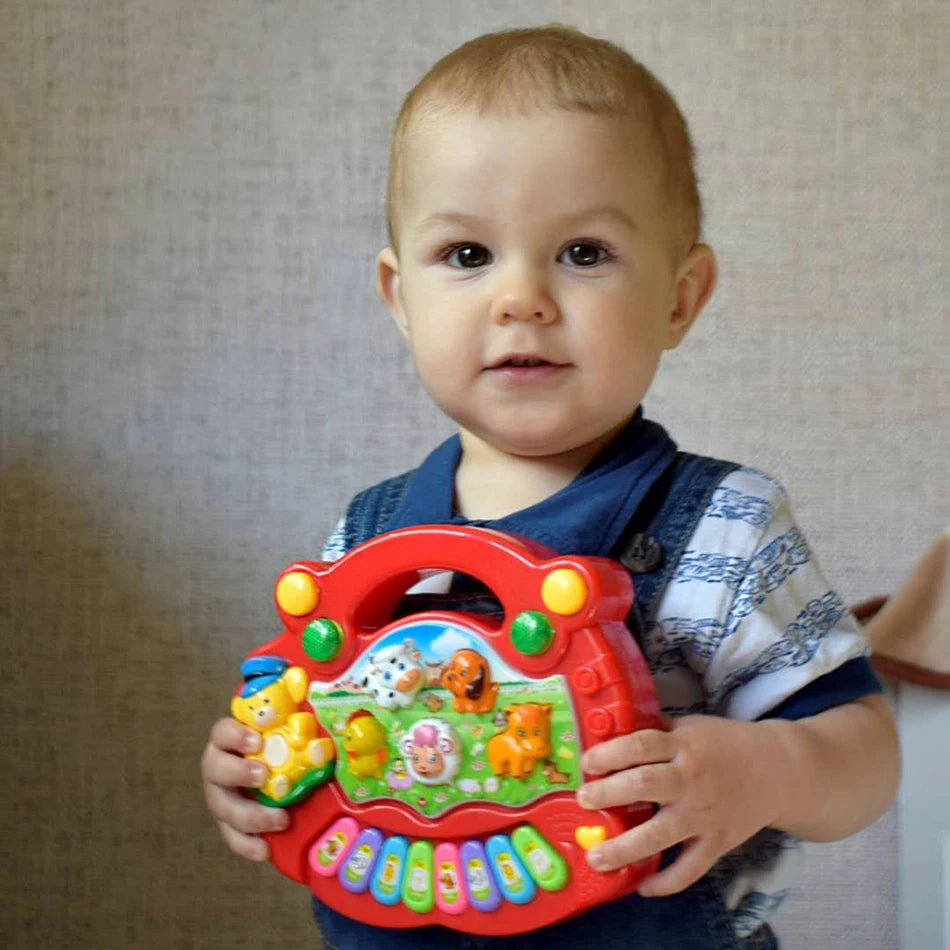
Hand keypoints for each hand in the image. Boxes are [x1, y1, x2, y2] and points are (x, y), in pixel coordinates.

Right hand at [201, 717, 289, 860]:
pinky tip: (265, 850)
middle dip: (236, 772)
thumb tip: (309, 686)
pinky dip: (248, 846)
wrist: (287, 774)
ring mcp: (223, 797)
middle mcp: (220, 767)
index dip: (234, 735)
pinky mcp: (232, 824)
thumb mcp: (291, 726)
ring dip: (248, 815)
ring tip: (279, 819)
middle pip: (214, 769)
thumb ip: (296, 712)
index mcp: (232, 740)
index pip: (222, 732)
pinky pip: (233, 838)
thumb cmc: (286, 744)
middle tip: (262, 774)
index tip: (256, 738)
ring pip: (222, 808)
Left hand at [576, 715, 784, 896]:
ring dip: (626, 847)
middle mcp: (691, 780)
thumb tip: (608, 736)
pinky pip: (690, 868)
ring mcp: (704, 814)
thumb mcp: (689, 728)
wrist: (777, 770)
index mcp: (683, 747)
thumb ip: (655, 735)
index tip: (587, 762)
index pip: (642, 745)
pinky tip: (642, 885)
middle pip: (645, 785)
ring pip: (661, 834)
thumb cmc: (723, 745)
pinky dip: (667, 882)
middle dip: (609, 793)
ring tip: (597, 857)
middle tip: (584, 800)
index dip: (611, 753)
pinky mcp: (717, 842)